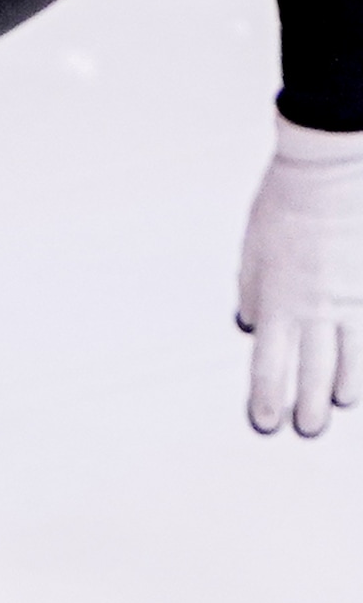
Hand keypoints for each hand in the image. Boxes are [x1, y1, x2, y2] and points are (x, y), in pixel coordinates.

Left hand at [238, 116, 362, 435]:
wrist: (329, 174)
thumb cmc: (283, 207)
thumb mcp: (250, 253)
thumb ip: (250, 293)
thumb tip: (250, 324)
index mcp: (276, 302)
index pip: (269, 365)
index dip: (267, 397)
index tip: (266, 421)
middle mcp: (316, 309)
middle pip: (312, 370)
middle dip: (308, 404)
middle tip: (306, 428)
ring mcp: (353, 299)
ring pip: (352, 356)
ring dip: (344, 386)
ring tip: (339, 406)